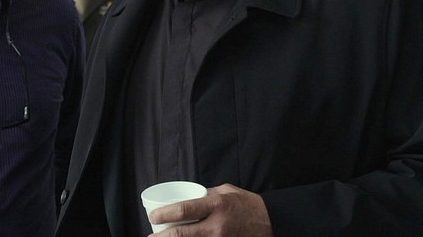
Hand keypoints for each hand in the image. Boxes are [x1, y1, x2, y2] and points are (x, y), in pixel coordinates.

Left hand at [148, 183, 272, 236]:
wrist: (271, 221)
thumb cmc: (246, 204)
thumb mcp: (226, 191)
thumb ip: (205, 195)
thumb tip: (186, 198)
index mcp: (216, 205)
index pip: (184, 210)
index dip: (164, 214)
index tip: (153, 216)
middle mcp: (217, 225)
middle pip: (183, 234)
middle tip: (150, 236)